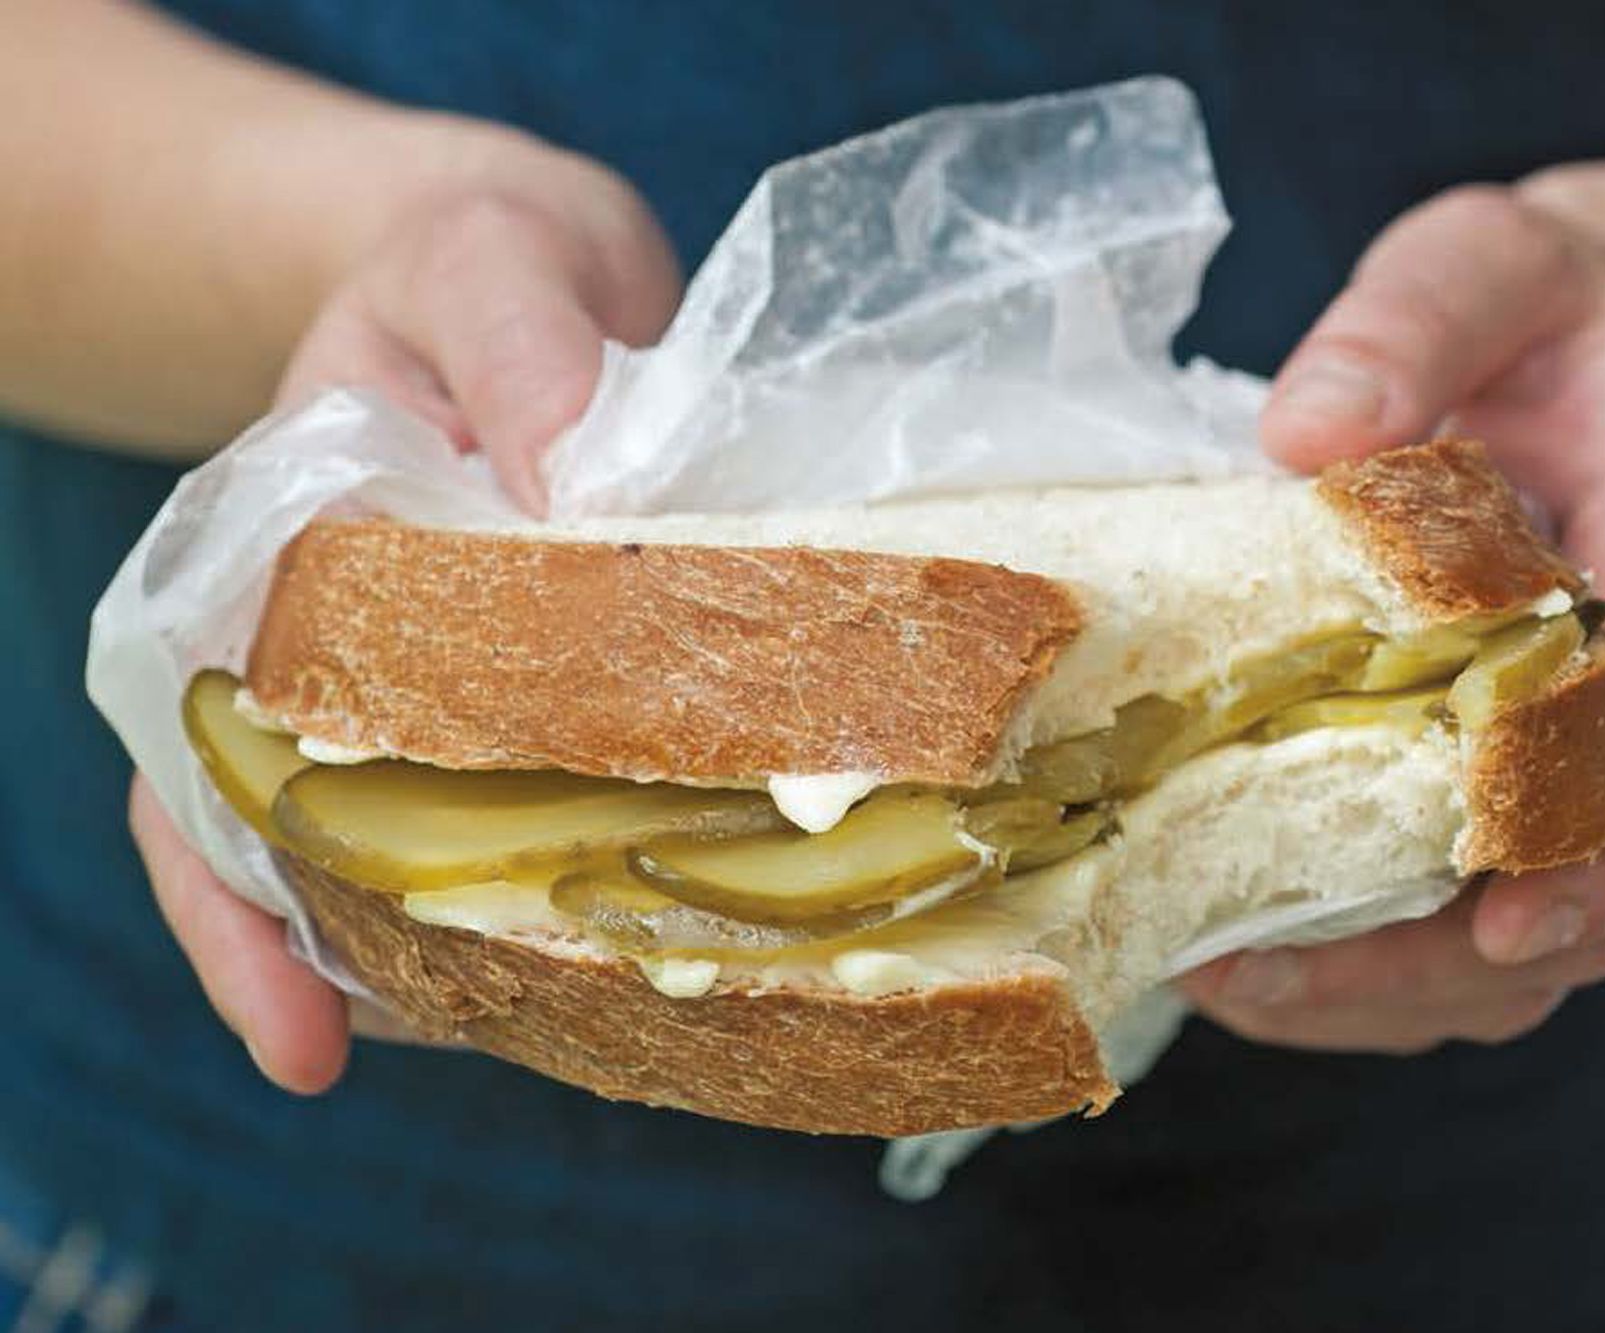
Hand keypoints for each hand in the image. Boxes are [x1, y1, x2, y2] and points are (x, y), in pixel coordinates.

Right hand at [131, 133, 680, 1090]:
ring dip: (450, 954)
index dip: (235, 901)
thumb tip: (566, 490)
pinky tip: (609, 943)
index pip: (207, 753)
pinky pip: (527, 815)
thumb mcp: (490, 260)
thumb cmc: (488, 268)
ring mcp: (436, 691)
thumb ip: (518, 342)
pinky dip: (548, 886)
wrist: (539, 277)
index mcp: (280, 564)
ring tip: (534, 1025)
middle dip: (329, 967)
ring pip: (407, 856)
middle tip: (394, 1054)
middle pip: (289, 846)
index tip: (302, 1032)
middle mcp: (337, 654)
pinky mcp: (543, 702)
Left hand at [1181, 187, 1604, 1052]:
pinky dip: (1355, 960)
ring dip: (1382, 991)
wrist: (1556, 357)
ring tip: (1219, 980)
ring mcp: (1570, 763)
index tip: (1507, 922)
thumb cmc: (1534, 314)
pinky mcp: (1487, 787)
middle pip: (1602, 891)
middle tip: (1267, 976)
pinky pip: (1452, 916)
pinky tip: (1229, 949)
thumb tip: (1306, 435)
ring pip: (1524, 942)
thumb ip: (1414, 320)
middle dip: (1442, 965)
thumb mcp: (1484, 267)